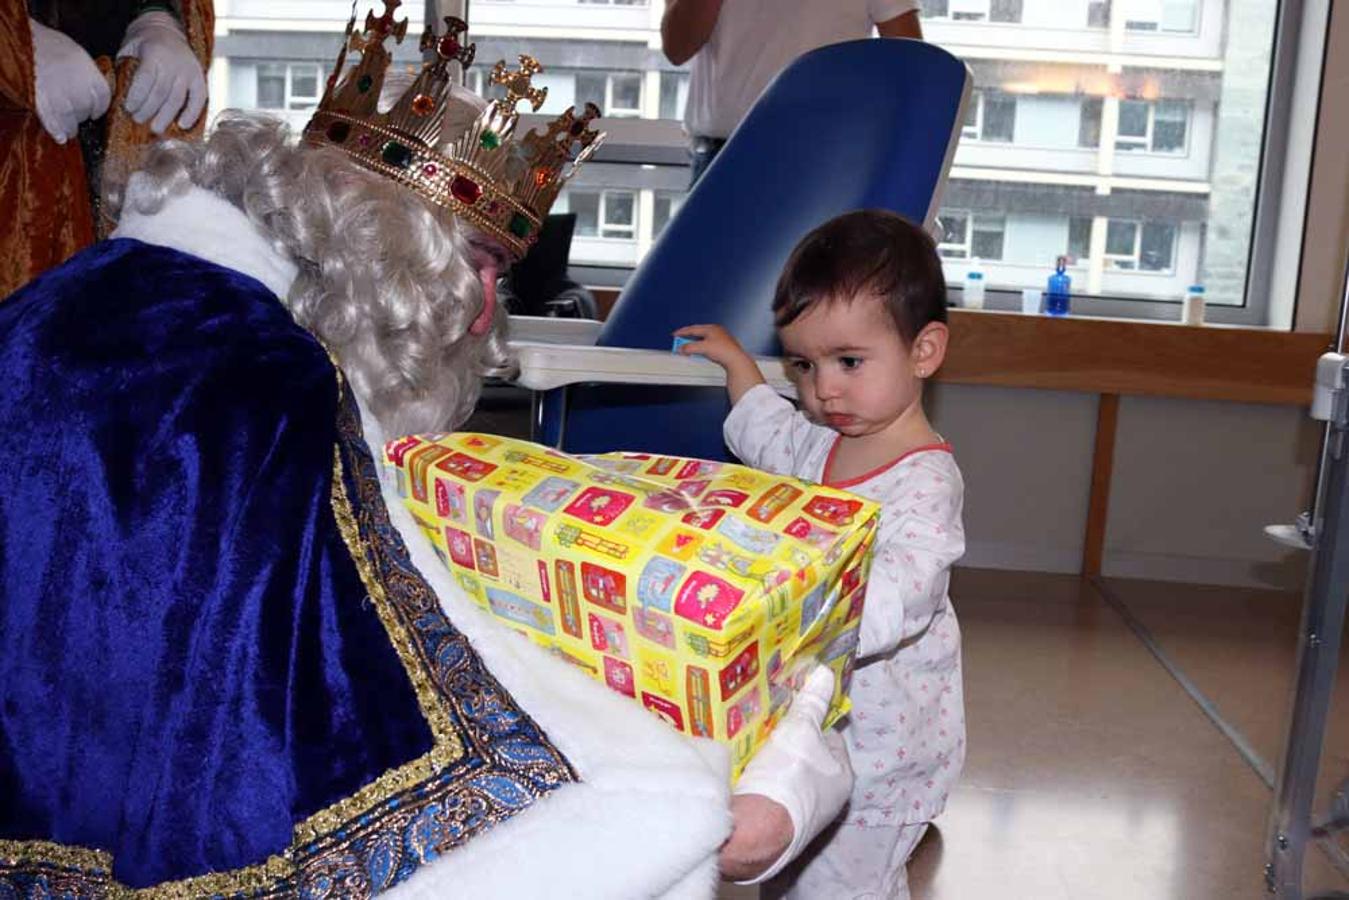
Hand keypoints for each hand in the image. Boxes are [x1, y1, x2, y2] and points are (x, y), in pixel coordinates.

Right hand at [30, 18, 111, 143]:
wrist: (23, 43)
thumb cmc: (48, 44)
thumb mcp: (76, 54)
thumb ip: (87, 74)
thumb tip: (92, 88)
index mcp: (91, 75)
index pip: (103, 100)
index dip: (99, 108)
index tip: (95, 112)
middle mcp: (79, 89)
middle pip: (86, 111)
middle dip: (82, 115)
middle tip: (77, 117)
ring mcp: (59, 98)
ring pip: (71, 122)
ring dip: (70, 128)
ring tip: (70, 131)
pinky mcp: (41, 105)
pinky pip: (53, 123)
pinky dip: (57, 131)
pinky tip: (60, 137)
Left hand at [119, 11, 206, 133]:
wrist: (166, 29)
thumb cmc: (144, 43)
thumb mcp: (130, 48)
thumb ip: (126, 68)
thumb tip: (119, 95)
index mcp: (155, 53)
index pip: (146, 80)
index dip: (137, 97)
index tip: (128, 109)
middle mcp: (174, 63)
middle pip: (161, 93)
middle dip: (149, 110)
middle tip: (138, 120)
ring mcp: (188, 71)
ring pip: (177, 99)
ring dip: (166, 116)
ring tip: (156, 128)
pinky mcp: (199, 78)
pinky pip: (199, 99)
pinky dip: (192, 114)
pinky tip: (183, 125)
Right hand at [673, 323, 763, 402]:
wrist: (736, 360)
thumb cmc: (724, 351)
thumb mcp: (702, 348)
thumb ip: (690, 347)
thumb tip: (682, 348)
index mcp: (711, 328)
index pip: (693, 328)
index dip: (683, 332)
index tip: (675, 334)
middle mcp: (717, 331)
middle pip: (698, 333)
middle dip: (688, 338)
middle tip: (680, 342)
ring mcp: (721, 339)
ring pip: (703, 339)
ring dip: (695, 343)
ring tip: (689, 348)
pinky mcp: (723, 347)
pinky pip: (708, 345)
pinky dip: (701, 348)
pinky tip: (700, 352)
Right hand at [721, 666, 853, 882]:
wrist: (757, 828)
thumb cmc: (788, 774)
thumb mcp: (801, 729)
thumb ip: (812, 702)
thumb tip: (826, 673)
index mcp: (844, 778)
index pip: (831, 739)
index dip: (812, 721)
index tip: (791, 711)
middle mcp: (830, 801)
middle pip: (809, 759)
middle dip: (791, 743)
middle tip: (770, 726)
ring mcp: (804, 817)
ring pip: (789, 777)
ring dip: (775, 763)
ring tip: (755, 745)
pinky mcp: (780, 827)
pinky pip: (773, 794)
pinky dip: (762, 782)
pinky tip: (747, 771)